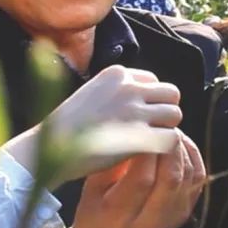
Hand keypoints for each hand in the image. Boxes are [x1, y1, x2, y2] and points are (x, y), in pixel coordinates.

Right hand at [5, 66, 182, 184]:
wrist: (52, 147)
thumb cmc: (68, 126)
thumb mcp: (91, 93)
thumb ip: (116, 91)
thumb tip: (142, 99)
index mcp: (117, 74)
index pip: (153, 80)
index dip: (149, 99)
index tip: (138, 114)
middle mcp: (129, 88)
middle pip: (171, 94)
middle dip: (164, 110)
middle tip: (150, 128)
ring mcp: (135, 112)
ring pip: (175, 114)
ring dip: (166, 128)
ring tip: (149, 141)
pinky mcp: (139, 137)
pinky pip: (171, 138)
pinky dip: (164, 147)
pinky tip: (148, 153)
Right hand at [63, 130, 205, 227]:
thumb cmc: (94, 211)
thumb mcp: (90, 187)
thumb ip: (111, 162)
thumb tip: (132, 130)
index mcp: (119, 216)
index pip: (142, 179)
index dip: (147, 150)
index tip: (143, 127)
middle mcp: (149, 222)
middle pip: (171, 178)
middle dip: (168, 145)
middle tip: (160, 124)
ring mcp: (170, 219)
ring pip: (188, 176)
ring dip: (181, 148)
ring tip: (167, 131)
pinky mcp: (184, 213)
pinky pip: (197, 179)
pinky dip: (191, 156)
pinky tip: (178, 143)